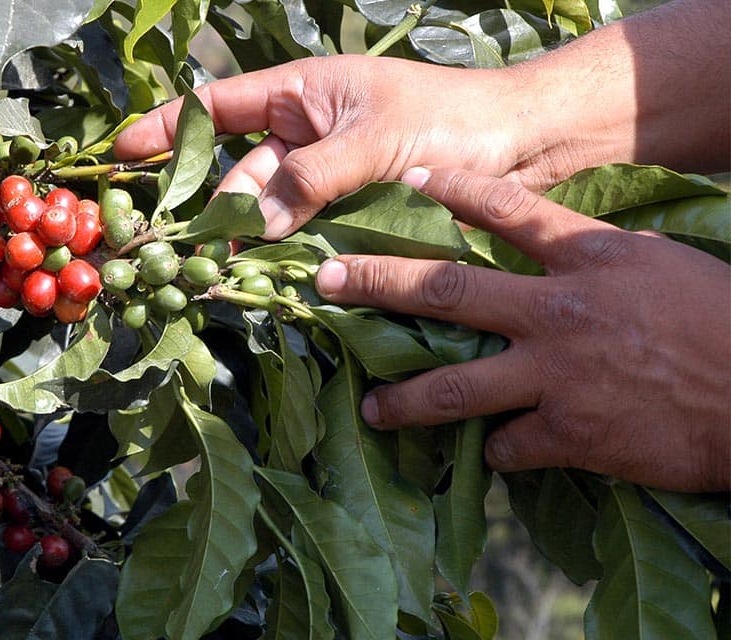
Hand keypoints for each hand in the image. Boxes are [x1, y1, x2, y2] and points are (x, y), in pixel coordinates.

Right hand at [114, 56, 561, 238]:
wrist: (526, 142)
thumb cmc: (453, 119)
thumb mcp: (374, 142)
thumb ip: (312, 179)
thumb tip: (254, 222)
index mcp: (303, 91)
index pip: (218, 105)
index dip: (168, 128)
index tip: (123, 153)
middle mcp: (306, 131)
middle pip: (239, 170)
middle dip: (212, 204)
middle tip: (181, 244)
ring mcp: (326, 171)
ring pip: (270, 207)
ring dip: (252, 236)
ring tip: (225, 269)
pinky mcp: (350, 208)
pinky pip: (304, 230)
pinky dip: (288, 252)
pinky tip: (271, 274)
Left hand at [315, 167, 730, 492]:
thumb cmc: (724, 322)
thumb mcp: (658, 267)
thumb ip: (594, 262)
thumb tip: (551, 264)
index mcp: (589, 259)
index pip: (509, 210)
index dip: (457, 189)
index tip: (416, 176)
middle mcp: (558, 311)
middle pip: (446, 290)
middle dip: (377, 283)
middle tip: (328, 282)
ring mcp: (556, 375)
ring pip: (453, 386)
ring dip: (404, 400)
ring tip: (371, 409)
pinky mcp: (568, 434)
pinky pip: (508, 446)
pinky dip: (498, 450)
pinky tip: (495, 453)